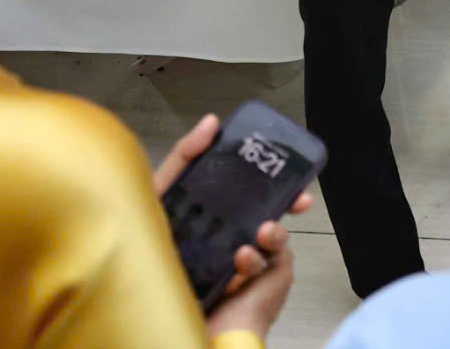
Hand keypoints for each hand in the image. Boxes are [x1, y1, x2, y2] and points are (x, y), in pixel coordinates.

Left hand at [153, 114, 308, 334]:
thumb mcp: (160, 201)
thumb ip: (183, 160)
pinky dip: (257, 258)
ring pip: (275, 237)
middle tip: (297, 196)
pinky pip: (272, 262)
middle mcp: (228, 239)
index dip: (261, 174)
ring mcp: (247, 264)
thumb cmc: (152, 267)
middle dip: (287, 200)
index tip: (273, 158)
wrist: (156, 326)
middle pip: (268, 210)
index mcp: (206, 218)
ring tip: (262, 233)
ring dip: (271, 232)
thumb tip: (212, 122)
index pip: (240, 190)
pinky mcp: (259, 286)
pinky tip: (241, 261)